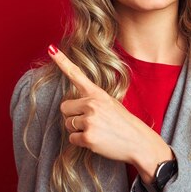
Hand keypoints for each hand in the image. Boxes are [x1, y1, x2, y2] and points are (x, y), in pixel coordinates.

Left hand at [48, 45, 173, 183]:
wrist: (139, 142)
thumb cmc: (124, 123)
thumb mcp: (111, 104)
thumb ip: (92, 100)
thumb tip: (70, 106)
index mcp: (97, 93)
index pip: (76, 74)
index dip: (62, 61)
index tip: (51, 49)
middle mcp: (92, 104)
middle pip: (64, 108)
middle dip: (72, 116)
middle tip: (90, 122)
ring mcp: (90, 120)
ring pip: (67, 124)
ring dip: (78, 130)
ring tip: (97, 131)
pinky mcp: (88, 137)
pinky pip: (72, 139)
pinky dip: (81, 142)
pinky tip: (96, 140)